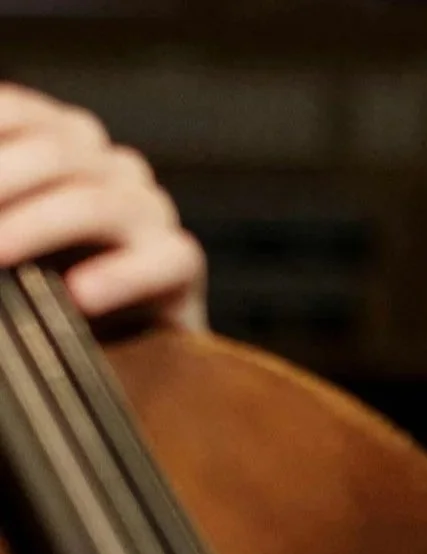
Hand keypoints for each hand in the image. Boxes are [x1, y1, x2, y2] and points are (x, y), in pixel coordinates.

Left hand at [0, 85, 205, 330]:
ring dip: (35, 230)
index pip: (14, 111)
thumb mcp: (8, 227)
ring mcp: (150, 208)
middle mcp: (111, 164)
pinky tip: (79, 297)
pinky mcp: (181, 260)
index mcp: (64, 137)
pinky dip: (119, 278)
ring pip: (95, 204)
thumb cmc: (51, 279)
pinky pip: (161, 259)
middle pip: (52, 153)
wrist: (128, 342)